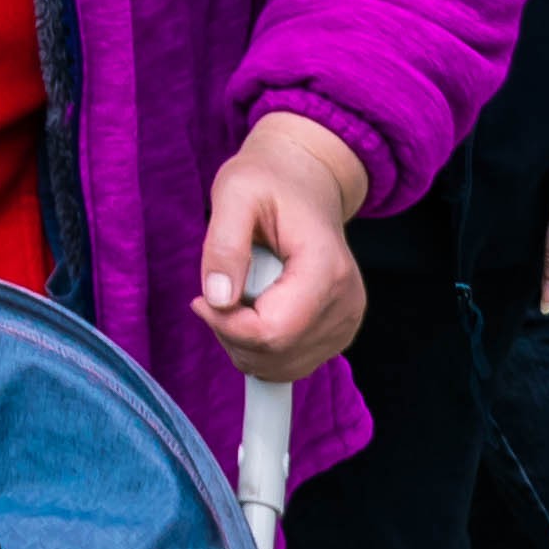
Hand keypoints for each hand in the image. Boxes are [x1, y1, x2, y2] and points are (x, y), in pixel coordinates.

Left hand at [195, 113, 370, 379]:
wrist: (306, 181)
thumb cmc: (269, 181)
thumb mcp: (234, 193)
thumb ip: (224, 245)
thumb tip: (217, 299)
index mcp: (325, 268)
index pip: (274, 331)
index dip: (228, 326)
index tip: (201, 299)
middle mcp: (345, 302)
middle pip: (278, 355)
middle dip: (232, 335)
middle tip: (215, 293)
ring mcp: (346, 321)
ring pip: (283, 366)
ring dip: (244, 344)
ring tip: (235, 296)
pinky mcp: (337, 332)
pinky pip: (291, 362)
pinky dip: (261, 348)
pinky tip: (253, 310)